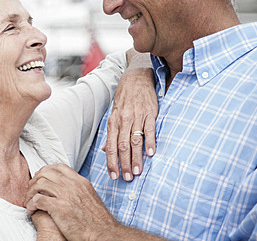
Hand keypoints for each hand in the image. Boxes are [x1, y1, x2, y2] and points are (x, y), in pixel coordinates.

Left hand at [26, 164, 117, 240]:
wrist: (102, 233)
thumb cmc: (96, 221)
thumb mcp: (90, 197)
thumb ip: (78, 189)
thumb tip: (68, 188)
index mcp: (80, 181)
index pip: (58, 167)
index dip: (46, 171)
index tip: (40, 179)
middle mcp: (72, 185)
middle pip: (45, 172)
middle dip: (34, 181)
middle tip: (31, 191)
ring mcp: (65, 195)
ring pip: (38, 184)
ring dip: (30, 193)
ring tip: (29, 202)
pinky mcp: (59, 207)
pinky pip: (37, 200)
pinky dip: (31, 205)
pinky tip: (31, 210)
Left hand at [105, 50, 156, 181]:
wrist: (137, 78)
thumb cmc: (125, 98)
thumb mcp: (114, 114)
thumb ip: (111, 133)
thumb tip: (106, 150)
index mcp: (113, 122)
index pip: (111, 146)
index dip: (112, 162)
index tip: (114, 176)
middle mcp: (123, 120)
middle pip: (123, 146)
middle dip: (124, 164)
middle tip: (127, 178)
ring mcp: (137, 116)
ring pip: (135, 140)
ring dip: (136, 158)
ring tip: (138, 171)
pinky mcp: (150, 113)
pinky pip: (149, 129)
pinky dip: (150, 142)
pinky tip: (151, 154)